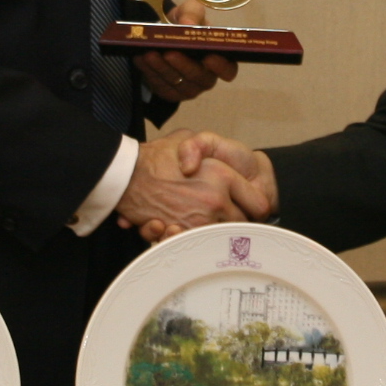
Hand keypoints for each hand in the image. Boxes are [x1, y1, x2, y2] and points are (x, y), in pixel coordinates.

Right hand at [113, 129, 267, 238]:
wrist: (126, 174)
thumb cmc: (156, 156)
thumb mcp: (190, 139)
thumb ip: (212, 150)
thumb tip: (228, 162)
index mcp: (223, 177)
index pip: (259, 205)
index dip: (255, 209)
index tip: (250, 210)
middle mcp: (215, 201)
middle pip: (243, 225)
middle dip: (236, 222)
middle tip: (226, 217)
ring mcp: (199, 220)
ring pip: (222, 237)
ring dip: (216, 233)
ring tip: (204, 223)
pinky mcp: (182, 234)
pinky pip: (201, 245)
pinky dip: (196, 241)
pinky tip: (187, 229)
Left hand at [131, 0, 239, 105]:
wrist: (165, 32)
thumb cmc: (186, 23)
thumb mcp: (190, 11)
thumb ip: (192, 13)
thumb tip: (188, 24)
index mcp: (219, 59)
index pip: (228, 70)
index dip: (221, 66)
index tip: (208, 57)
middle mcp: (206, 77)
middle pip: (198, 78)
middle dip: (183, 65)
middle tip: (169, 53)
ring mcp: (188, 88)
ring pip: (177, 83)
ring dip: (162, 68)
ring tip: (150, 53)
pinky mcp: (169, 92)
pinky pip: (160, 86)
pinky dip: (149, 72)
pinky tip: (140, 59)